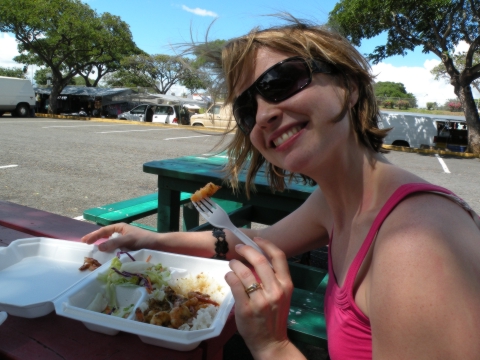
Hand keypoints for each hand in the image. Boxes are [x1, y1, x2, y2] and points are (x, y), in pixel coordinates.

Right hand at [81, 223, 160, 251]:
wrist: (158, 246)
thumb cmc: (144, 240)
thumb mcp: (128, 240)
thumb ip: (114, 243)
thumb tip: (99, 246)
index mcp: (120, 228)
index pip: (104, 231)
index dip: (94, 235)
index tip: (85, 241)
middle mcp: (121, 233)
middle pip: (105, 236)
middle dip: (95, 239)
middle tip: (85, 244)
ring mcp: (124, 241)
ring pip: (110, 244)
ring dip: (102, 247)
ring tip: (93, 252)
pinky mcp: (127, 248)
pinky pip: (115, 250)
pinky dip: (109, 253)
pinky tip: (106, 257)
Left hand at [225, 237, 301, 358]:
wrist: (271, 342)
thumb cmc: (275, 316)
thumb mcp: (282, 295)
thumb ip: (273, 278)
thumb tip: (256, 258)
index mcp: (286, 285)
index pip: (278, 257)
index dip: (266, 244)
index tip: (257, 239)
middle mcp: (275, 291)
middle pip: (259, 260)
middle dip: (246, 250)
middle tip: (239, 248)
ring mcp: (260, 300)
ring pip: (244, 272)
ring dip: (235, 263)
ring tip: (232, 263)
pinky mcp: (245, 308)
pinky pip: (234, 284)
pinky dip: (229, 276)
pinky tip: (229, 276)